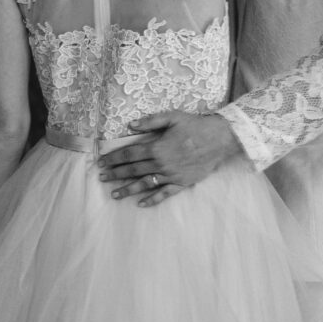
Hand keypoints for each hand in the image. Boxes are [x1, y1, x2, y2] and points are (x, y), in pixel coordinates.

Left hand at [97, 111, 242, 206]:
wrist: (220, 139)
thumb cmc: (196, 126)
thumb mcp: (173, 117)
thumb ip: (150, 121)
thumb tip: (130, 125)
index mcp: (157, 147)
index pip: (129, 154)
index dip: (114, 158)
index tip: (102, 162)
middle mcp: (161, 163)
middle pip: (133, 170)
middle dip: (115, 174)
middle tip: (102, 178)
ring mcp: (171, 175)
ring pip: (144, 184)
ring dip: (128, 189)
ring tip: (114, 194)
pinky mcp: (182, 183)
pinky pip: (164, 194)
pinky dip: (152, 199)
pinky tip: (141, 204)